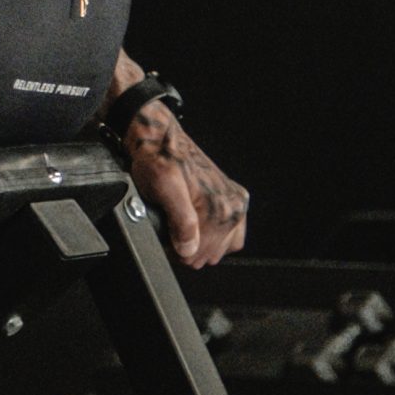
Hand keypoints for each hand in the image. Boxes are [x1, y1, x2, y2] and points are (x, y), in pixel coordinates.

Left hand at [124, 104, 248, 268]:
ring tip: (184, 226)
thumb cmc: (159, 160)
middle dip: (189, 247)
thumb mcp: (163, 188)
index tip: (166, 238)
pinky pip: (232, 237)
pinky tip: (200, 225)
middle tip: (172, 229)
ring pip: (221, 248)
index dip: (176, 251)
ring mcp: (236, 203)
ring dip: (202, 242)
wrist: (162, 140)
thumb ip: (181, 220)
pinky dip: (216, 236)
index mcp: (219, 206)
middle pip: (210, 254)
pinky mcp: (235, 200)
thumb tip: (190, 248)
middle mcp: (233, 205)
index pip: (198, 254)